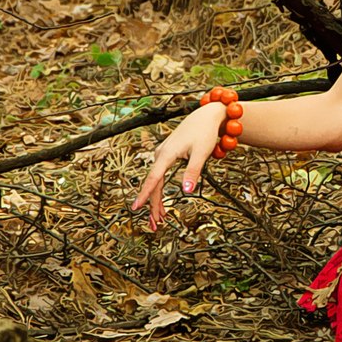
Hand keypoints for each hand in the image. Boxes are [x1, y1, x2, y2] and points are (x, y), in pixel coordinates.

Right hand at [132, 103, 223, 230]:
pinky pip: (158, 177)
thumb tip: (186, 192)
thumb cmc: (204, 133)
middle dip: (153, 205)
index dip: (145, 194)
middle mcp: (160, 154)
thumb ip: (193, 172)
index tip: (136, 208)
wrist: (205, 117)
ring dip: (156, 200)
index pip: (153, 178)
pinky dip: (159, 191)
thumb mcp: (201, 153)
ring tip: (158, 219)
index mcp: (167, 153)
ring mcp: (162, 155)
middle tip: (155, 225)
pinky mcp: (166, 156)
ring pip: (155, 181)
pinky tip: (161, 204)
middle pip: (153, 183)